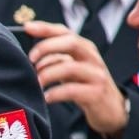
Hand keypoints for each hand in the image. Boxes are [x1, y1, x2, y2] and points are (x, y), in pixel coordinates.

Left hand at [22, 20, 128, 138]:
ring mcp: (97, 75)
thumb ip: (56, 59)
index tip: (27, 27)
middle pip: (71, 42)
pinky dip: (55, 93)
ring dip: (48, 74)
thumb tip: (31, 57)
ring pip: (70, 67)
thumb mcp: (73, 69)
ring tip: (37, 83)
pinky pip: (72, 90)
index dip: (46, 28)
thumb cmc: (86, 86)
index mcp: (85, 48)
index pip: (65, 31)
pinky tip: (46, 98)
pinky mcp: (96, 93)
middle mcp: (93, 58)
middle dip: (47, 47)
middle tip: (31, 59)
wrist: (112, 110)